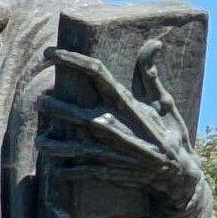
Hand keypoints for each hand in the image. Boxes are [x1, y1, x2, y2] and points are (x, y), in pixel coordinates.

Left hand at [37, 38, 201, 214]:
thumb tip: (153, 43)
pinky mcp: (107, 171)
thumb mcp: (164, 102)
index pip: (96, 72)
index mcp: (127, 104)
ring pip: (71, 146)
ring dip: (52, 143)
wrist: (177, 174)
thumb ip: (150, 75)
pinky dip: (65, 171)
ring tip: (40, 140)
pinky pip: (79, 171)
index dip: (71, 59)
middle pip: (75, 111)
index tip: (50, 53)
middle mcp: (114, 125)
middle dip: (54, 106)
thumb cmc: (170, 134)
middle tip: (40, 101)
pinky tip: (53, 168)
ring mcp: (109, 150)